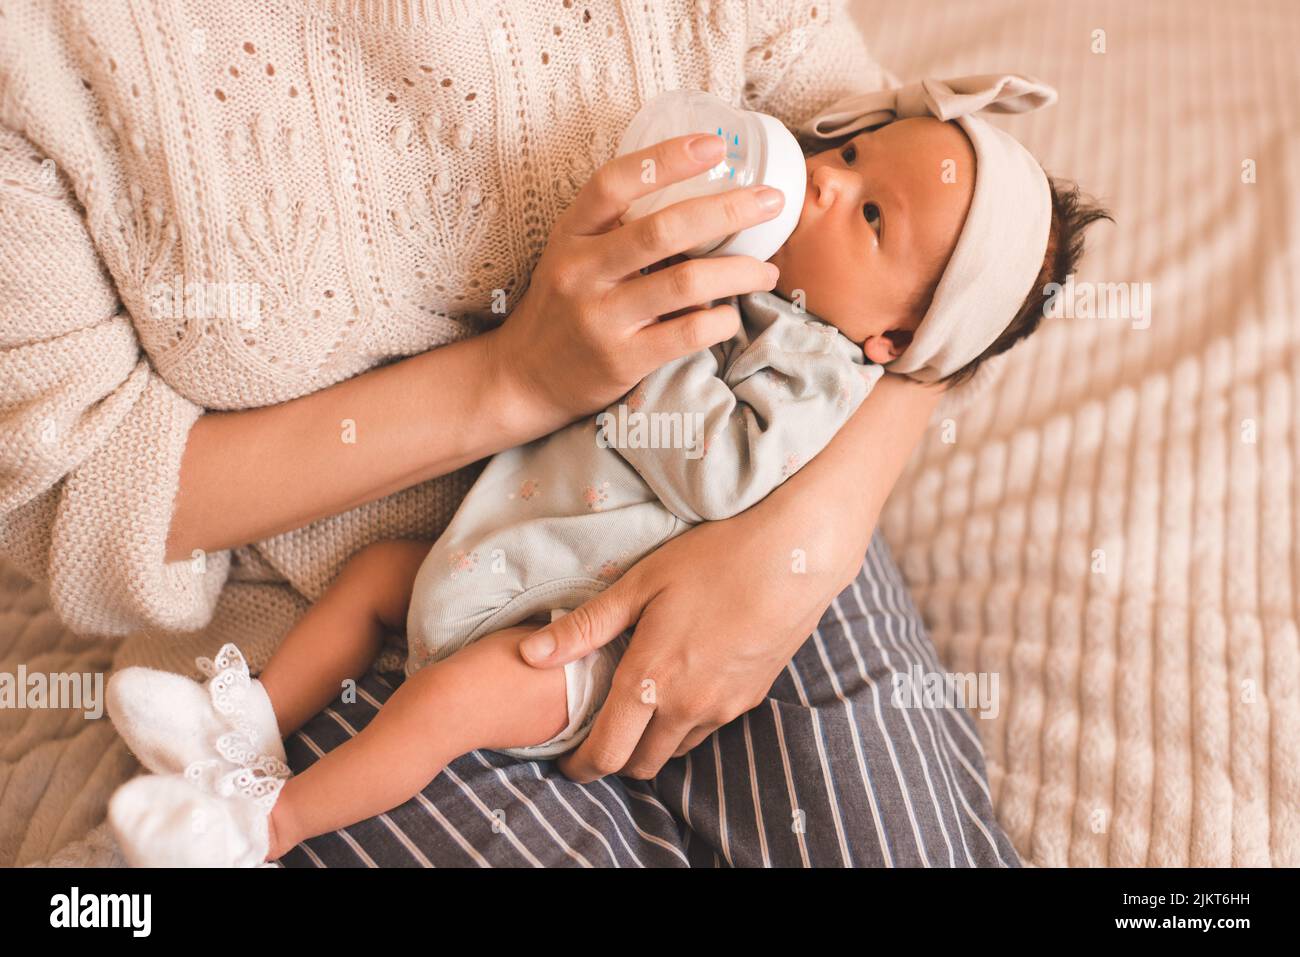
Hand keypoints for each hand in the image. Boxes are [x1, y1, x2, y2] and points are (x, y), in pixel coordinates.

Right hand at [486, 133, 784, 423]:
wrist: (525, 377)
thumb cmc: (565, 306)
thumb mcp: (574, 255)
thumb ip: (620, 229)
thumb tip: (702, 196)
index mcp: (571, 234)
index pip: (614, 183)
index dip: (665, 159)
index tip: (714, 146)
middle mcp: (582, 272)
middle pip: (663, 229)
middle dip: (728, 209)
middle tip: (770, 201)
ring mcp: (601, 318)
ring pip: (686, 283)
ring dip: (739, 271)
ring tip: (766, 270)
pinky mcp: (621, 360)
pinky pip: (686, 335)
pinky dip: (720, 321)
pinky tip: (730, 315)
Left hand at [517, 458, 869, 781]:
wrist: (796, 558)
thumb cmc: (713, 559)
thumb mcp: (641, 584)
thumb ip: (585, 627)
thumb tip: (528, 655)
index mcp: (651, 680)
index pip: (606, 753)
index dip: (580, 767)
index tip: (567, 763)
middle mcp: (687, 706)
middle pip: (641, 764)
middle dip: (614, 759)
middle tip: (596, 735)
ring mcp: (724, 707)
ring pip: (676, 748)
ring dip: (652, 741)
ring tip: (637, 708)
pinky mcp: (750, 698)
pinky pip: (707, 727)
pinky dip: (685, 722)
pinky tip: (680, 685)